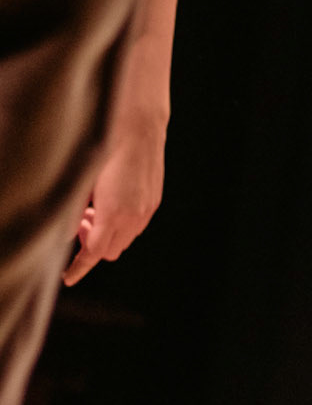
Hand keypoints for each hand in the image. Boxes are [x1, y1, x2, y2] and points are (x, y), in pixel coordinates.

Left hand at [63, 115, 165, 285]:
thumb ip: (73, 211)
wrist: (139, 126)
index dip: (80, 267)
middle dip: (92, 245)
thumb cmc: (106, 148)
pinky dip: (120, 223)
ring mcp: (147, 209)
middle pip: (111, 251)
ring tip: (94, 209)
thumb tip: (64, 233)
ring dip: (108, 234)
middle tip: (81, 223)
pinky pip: (136, 225)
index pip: (94, 253)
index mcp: (113, 213)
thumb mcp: (82, 181)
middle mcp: (134, 216)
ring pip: (125, 239)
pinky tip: (111, 201)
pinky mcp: (154, 200)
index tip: (67, 278)